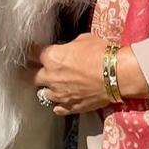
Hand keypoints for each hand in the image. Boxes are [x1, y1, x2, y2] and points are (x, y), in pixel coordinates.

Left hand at [29, 34, 148, 114]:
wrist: (117, 74)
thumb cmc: (101, 53)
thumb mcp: (83, 40)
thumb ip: (69, 46)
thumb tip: (69, 49)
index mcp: (51, 57)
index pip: (31, 53)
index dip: (32, 51)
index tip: (33, 51)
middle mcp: (50, 77)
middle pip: (34, 76)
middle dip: (38, 72)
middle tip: (46, 70)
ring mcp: (58, 95)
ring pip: (43, 94)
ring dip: (49, 89)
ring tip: (57, 86)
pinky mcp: (69, 107)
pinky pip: (57, 108)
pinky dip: (59, 104)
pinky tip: (65, 99)